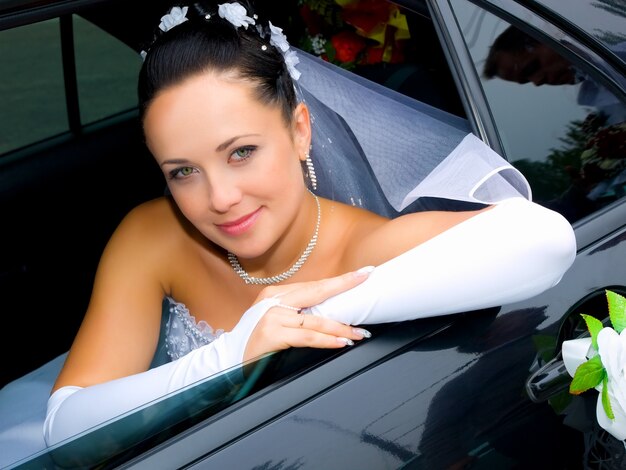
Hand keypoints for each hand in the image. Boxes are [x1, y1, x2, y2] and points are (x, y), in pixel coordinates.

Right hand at [243, 268, 373, 360]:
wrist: (227, 363)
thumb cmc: (256, 344)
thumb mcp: (276, 322)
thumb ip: (298, 314)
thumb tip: (332, 315)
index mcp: (275, 294)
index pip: (313, 285)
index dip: (338, 280)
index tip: (362, 273)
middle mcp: (272, 300)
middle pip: (315, 291)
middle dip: (344, 286)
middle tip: (367, 279)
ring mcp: (270, 316)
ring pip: (314, 319)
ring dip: (340, 327)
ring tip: (359, 332)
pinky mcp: (270, 333)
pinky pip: (306, 336)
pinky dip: (326, 339)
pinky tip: (340, 342)